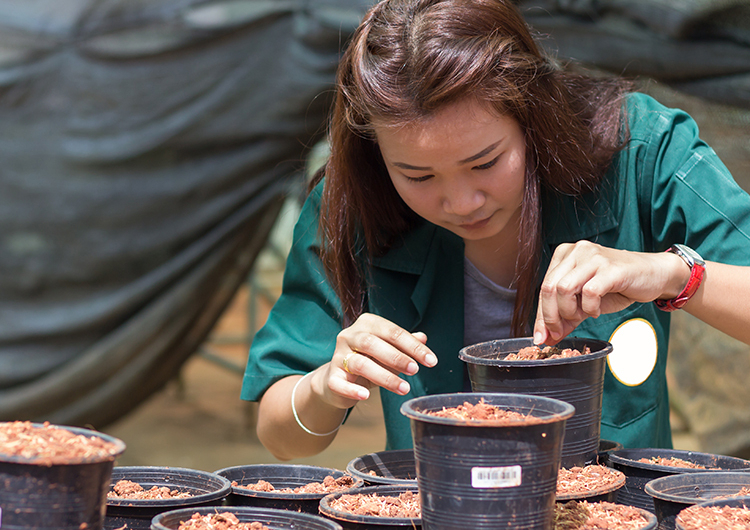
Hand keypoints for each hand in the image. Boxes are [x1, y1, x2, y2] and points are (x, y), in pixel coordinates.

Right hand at [320, 313, 437, 407]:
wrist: (337, 380)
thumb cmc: (368, 361)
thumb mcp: (388, 351)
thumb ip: (404, 344)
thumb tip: (423, 337)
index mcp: (366, 324)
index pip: (392, 332)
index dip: (413, 346)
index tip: (431, 361)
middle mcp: (349, 336)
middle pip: (373, 343)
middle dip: (397, 357)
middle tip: (415, 370)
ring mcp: (337, 356)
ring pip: (360, 363)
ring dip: (384, 376)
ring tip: (404, 388)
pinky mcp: (331, 377)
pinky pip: (339, 383)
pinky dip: (353, 389)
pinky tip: (366, 395)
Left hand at [533, 241, 687, 344]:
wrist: (653, 275)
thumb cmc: (617, 286)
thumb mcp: (585, 302)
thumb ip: (566, 316)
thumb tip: (546, 337)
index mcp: (565, 255)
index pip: (544, 287)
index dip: (540, 315)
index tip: (541, 337)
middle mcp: (576, 251)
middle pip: (549, 287)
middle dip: (550, 317)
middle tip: (558, 333)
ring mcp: (593, 257)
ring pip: (564, 289)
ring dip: (569, 311)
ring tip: (582, 316)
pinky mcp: (610, 267)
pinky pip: (589, 292)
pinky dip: (589, 308)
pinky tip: (596, 311)